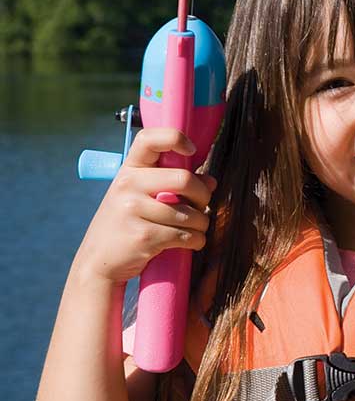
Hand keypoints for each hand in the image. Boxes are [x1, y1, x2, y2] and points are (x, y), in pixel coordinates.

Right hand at [76, 128, 215, 283]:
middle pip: (185, 180)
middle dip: (203, 196)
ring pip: (191, 213)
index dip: (175, 138)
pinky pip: (186, 235)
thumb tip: (211, 181)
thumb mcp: (139, 198)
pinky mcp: (144, 236)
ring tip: (194, 229)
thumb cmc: (125, 225)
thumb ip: (172, 185)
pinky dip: (196, 241)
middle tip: (201, 206)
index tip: (191, 151)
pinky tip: (191, 242)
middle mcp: (128, 185)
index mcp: (128, 170)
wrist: (98, 262)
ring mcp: (133, 210)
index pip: (149, 139)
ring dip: (201, 225)